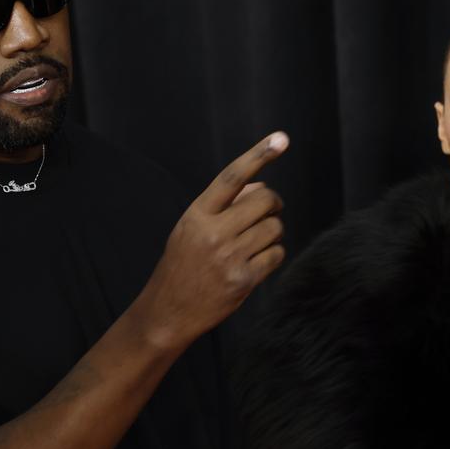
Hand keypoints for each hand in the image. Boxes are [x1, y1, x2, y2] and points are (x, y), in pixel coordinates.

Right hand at [137, 132, 288, 350]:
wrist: (168, 310)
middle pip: (264, 201)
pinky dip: (273, 255)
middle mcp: (213, 232)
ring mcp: (229, 257)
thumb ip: (223, 206)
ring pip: (274, 228)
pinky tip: (256, 262)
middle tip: (268, 212)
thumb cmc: (182, 264)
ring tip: (255, 242)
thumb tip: (261, 187)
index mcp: (197, 215)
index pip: (232, 177)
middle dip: (273, 204)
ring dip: (272, 232)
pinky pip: (276, 254)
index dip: (258, 155)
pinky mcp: (243, 280)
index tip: (281, 139)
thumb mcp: (191, 229)